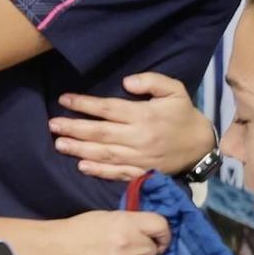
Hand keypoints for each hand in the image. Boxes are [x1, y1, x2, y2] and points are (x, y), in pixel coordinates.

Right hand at [27, 210, 170, 254]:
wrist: (47, 249)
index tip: (159, 242)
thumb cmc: (73, 230)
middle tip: (128, 254)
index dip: (164, 235)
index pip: (161, 225)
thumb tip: (145, 233)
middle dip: (143, 253)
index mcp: (125, 222)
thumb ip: (127, 224)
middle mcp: (127, 243)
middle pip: (153, 252)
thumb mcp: (104, 217)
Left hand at [51, 73, 215, 180]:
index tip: (65, 100)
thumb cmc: (184, 114)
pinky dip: (99, 171)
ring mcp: (140, 158)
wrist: (201, 146)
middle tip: (52, 125)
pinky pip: (117, 173)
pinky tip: (81, 166)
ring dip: (79, 149)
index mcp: (144, 115)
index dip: (84, 105)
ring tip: (59, 144)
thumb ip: (151, 81)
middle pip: (100, 133)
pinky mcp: (142, 172)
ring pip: (104, 154)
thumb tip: (125, 82)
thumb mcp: (174, 90)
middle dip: (74, 128)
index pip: (108, 109)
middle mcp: (139, 138)